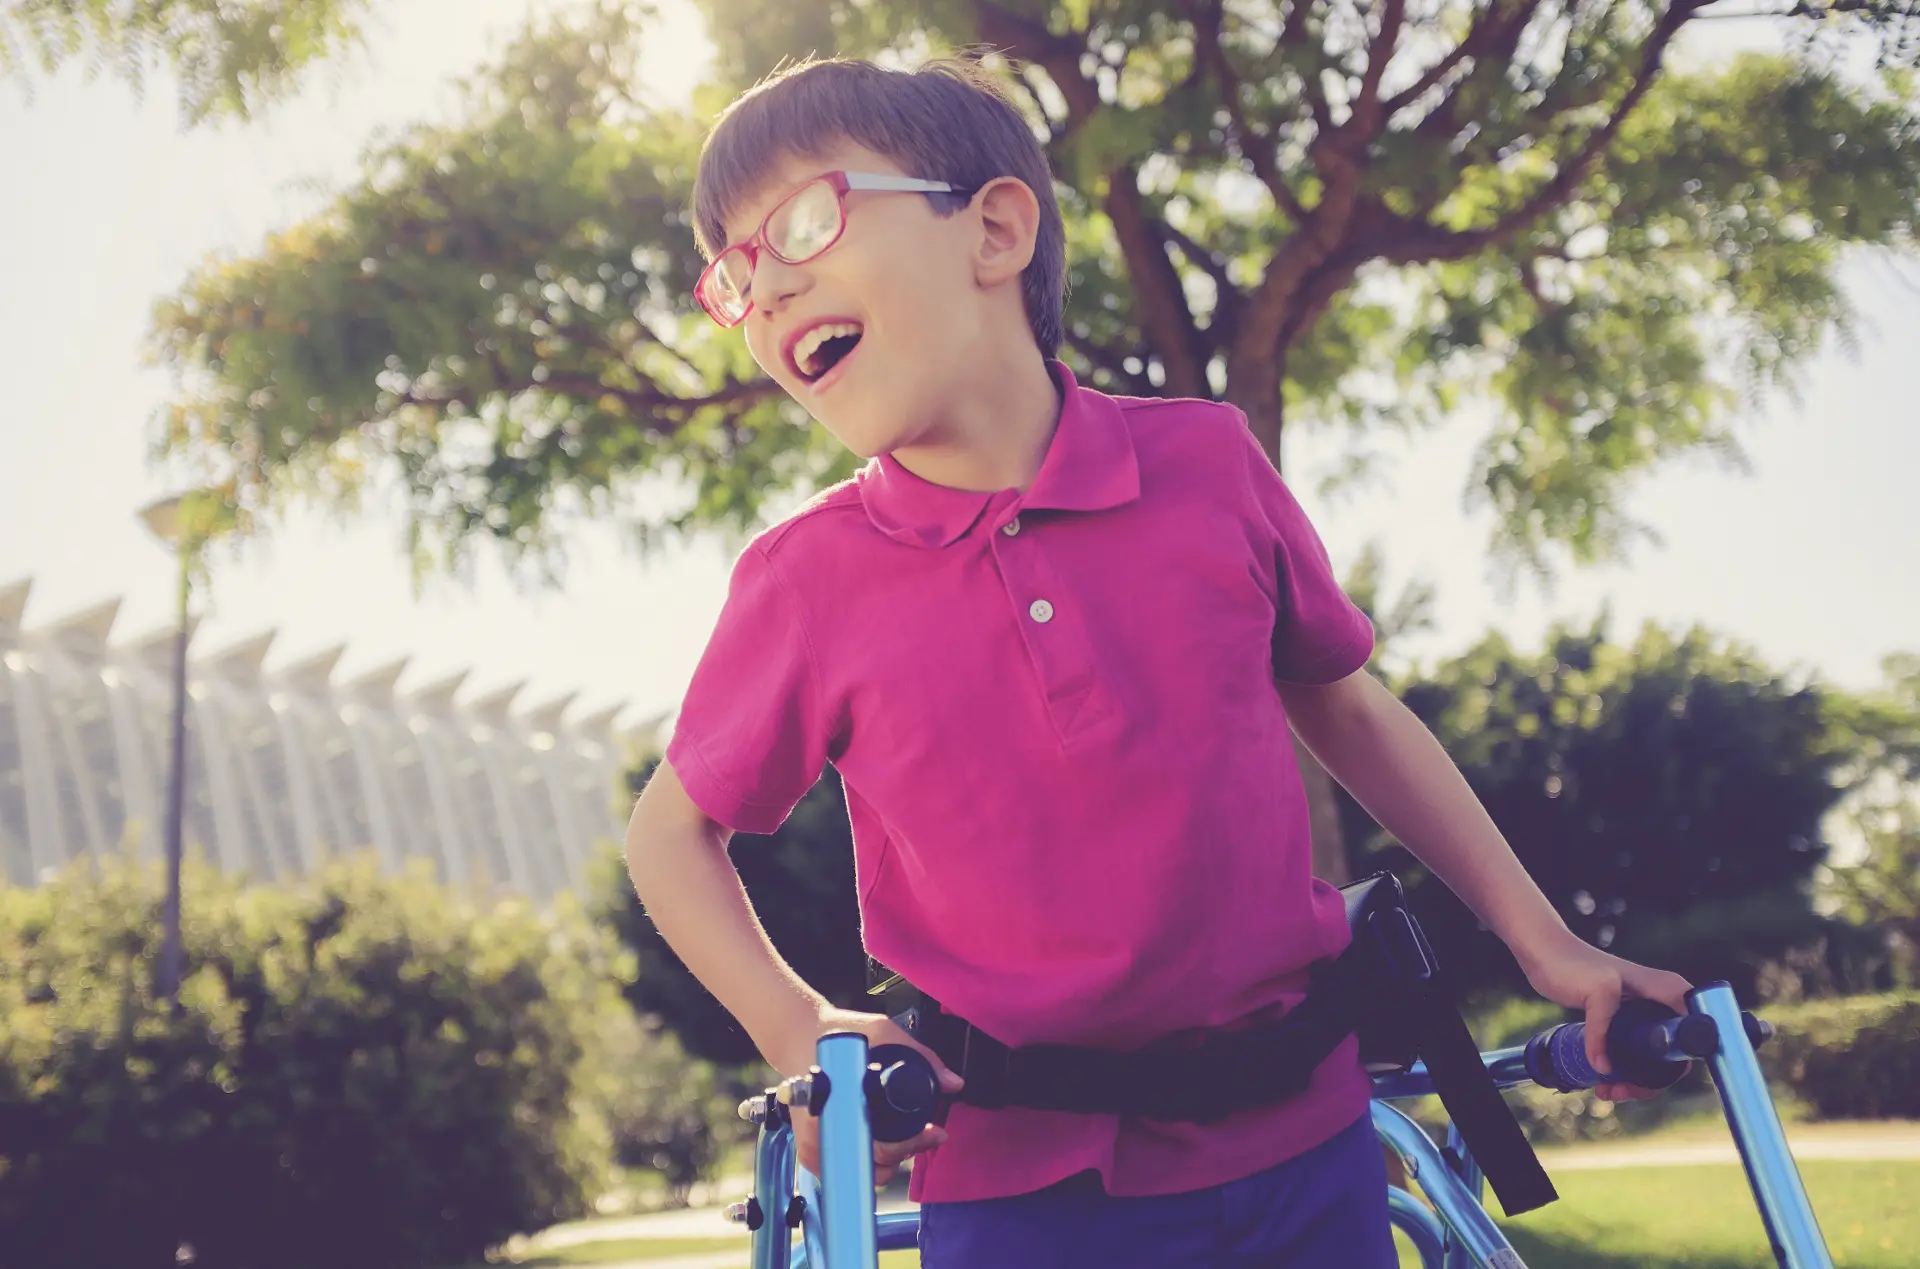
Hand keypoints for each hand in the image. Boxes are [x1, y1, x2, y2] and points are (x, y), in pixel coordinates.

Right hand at [776, 1007, 963, 1186]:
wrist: (798, 1036)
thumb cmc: (837, 1033)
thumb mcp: (882, 1031)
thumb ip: (921, 1055)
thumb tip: (953, 1084)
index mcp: (832, 1108)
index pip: (876, 1147)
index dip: (908, 1145)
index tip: (932, 1133)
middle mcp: (817, 1135)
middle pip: (873, 1166)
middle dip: (905, 1152)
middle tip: (926, 1133)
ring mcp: (813, 1147)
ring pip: (862, 1172)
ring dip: (888, 1160)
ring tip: (906, 1136)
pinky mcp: (812, 1152)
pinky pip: (848, 1167)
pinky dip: (870, 1159)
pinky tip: (883, 1139)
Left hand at [1516, 933, 1692, 1101]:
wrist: (1545, 953)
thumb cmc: (1573, 963)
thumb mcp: (1598, 991)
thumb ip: (1602, 1027)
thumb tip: (1604, 1069)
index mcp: (1670, 990)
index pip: (1693, 1037)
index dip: (1679, 1066)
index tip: (1648, 1083)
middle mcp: (1663, 1002)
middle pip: (1672, 1055)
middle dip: (1650, 1082)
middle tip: (1621, 1091)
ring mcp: (1644, 1012)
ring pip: (1651, 1058)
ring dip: (1634, 1081)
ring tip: (1605, 1091)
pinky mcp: (1624, 1020)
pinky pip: (1633, 1052)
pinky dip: (1622, 1070)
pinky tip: (1603, 1080)